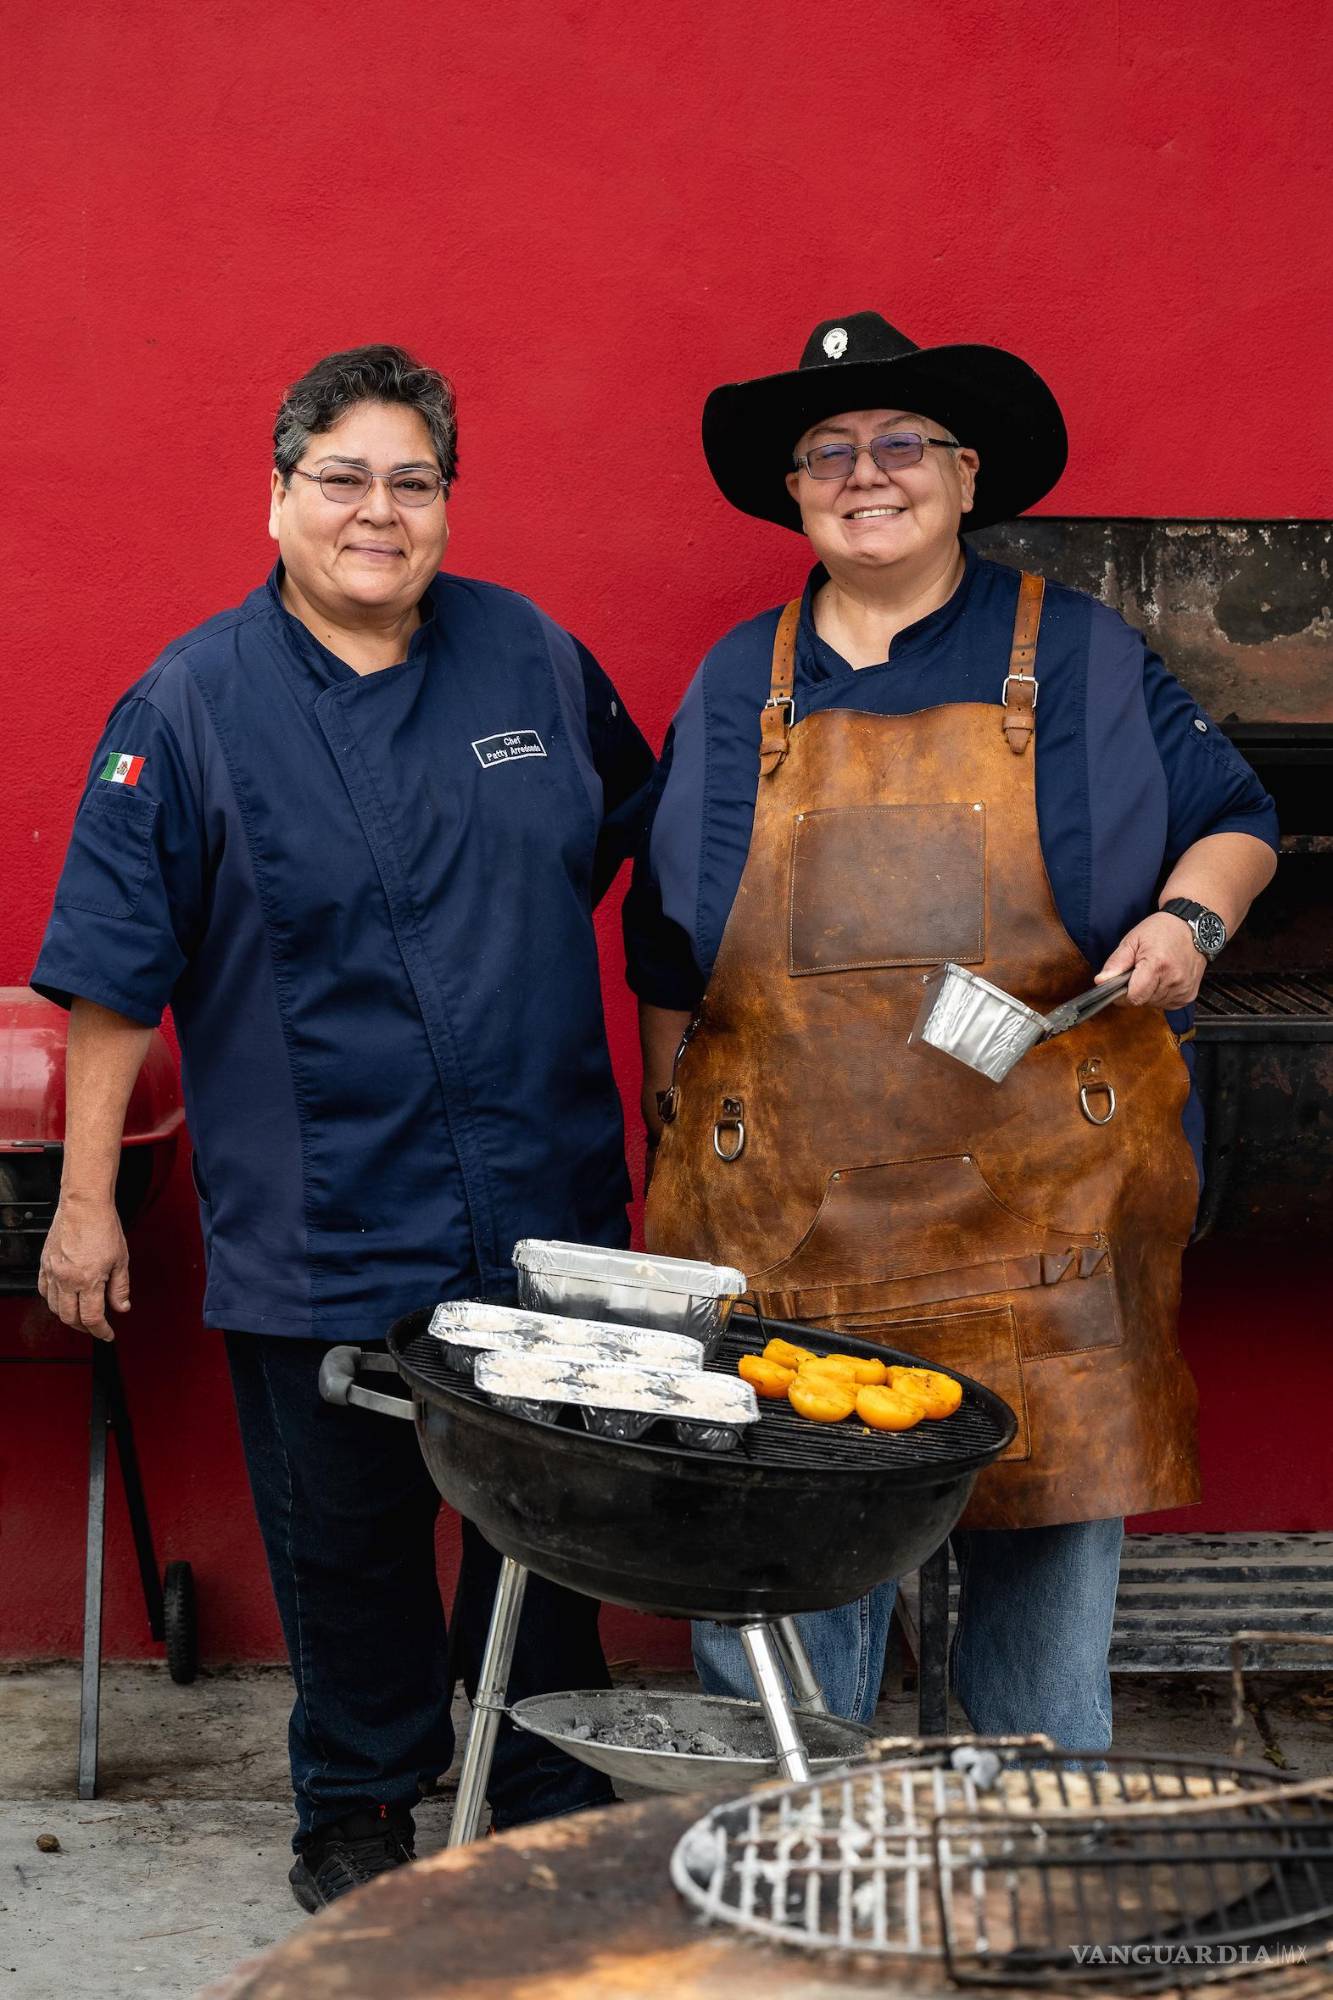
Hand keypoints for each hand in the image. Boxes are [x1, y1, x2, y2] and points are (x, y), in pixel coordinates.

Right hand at [37, 1194, 130, 1341]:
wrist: (84, 1205)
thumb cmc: (103, 1226)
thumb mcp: (121, 1260)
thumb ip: (120, 1287)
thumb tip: (122, 1307)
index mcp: (88, 1280)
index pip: (91, 1318)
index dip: (100, 1331)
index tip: (107, 1334)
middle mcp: (67, 1279)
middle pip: (70, 1317)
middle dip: (84, 1327)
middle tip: (95, 1328)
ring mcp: (53, 1272)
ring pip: (53, 1306)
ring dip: (67, 1316)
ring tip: (80, 1315)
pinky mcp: (45, 1263)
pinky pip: (42, 1290)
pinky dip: (52, 1300)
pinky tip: (62, 1299)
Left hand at [1095, 912, 1206, 1008]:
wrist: (1192, 927)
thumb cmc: (1162, 930)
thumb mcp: (1133, 940)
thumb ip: (1116, 962)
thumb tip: (1100, 981)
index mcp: (1157, 965)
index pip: (1133, 997)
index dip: (1122, 994)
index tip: (1121, 983)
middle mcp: (1173, 979)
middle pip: (1143, 1001)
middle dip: (1135, 991)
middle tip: (1140, 972)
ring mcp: (1184, 989)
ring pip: (1154, 1004)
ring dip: (1149, 993)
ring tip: (1154, 973)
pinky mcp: (1189, 995)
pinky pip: (1167, 1004)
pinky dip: (1161, 995)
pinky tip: (1164, 979)